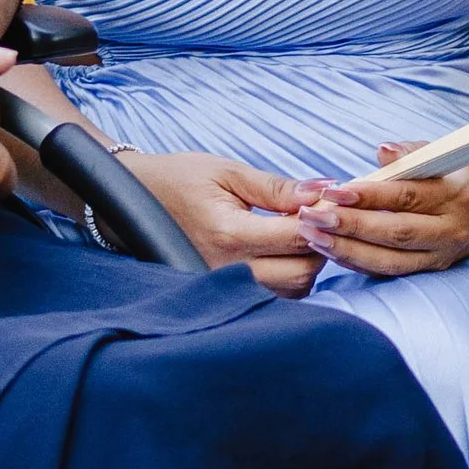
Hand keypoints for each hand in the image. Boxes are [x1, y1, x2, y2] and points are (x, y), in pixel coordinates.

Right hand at [123, 151, 325, 296]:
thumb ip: (277, 187)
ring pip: (292, 291)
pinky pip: (274, 296)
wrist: (136, 199)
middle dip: (321, 244)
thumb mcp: (228, 172)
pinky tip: (283, 249)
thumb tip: (324, 190)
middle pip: (302, 273)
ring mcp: (226, 287)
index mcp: (229, 235)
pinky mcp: (225, 294)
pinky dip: (289, 275)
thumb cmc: (180, 179)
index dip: (323, 218)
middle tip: (319, 216)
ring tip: (298, 230)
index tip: (332, 199)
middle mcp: (228, 270)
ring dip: (306, 263)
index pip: (297, 237)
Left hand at [293, 142, 468, 278]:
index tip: (334, 191)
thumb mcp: (435, 154)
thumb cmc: (448, 175)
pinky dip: (356, 263)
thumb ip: (407, 152)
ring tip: (313, 236)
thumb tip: (383, 151)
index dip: (369, 195)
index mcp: (453, 194)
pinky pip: (388, 272)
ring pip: (390, 260)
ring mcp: (440, 255)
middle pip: (395, 232)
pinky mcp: (428, 271)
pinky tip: (330, 250)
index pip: (406, 196)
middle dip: (350, 226)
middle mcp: (449, 229)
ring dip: (347, 250)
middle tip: (312, 217)